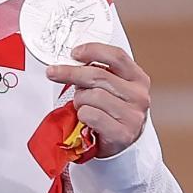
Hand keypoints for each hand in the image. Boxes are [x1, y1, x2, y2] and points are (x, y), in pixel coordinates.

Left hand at [45, 43, 150, 158]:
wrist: (118, 142)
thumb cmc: (110, 111)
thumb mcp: (109, 87)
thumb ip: (97, 72)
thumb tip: (70, 61)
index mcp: (138, 79)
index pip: (116, 56)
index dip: (93, 50)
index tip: (74, 53)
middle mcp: (139, 96)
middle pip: (98, 75)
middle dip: (70, 73)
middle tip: (53, 72)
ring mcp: (133, 116)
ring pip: (92, 96)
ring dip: (79, 100)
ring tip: (82, 106)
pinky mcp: (123, 134)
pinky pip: (91, 115)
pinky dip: (82, 115)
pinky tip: (86, 119)